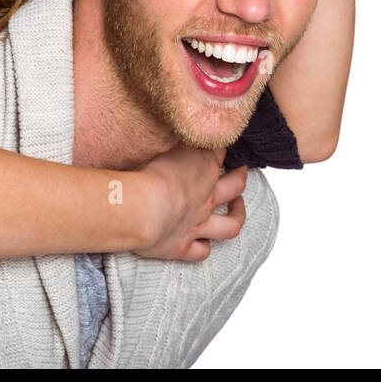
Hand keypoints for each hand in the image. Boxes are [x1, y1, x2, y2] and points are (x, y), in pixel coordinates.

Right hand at [131, 143, 247, 261]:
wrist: (138, 209)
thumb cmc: (145, 172)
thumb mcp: (160, 143)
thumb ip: (172, 138)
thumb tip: (174, 130)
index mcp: (203, 167)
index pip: (219, 150)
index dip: (220, 145)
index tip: (217, 140)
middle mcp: (206, 197)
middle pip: (235, 185)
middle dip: (241, 176)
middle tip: (241, 171)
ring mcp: (198, 224)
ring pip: (230, 224)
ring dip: (237, 216)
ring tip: (237, 209)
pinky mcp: (182, 246)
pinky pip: (201, 251)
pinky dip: (203, 248)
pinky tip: (202, 243)